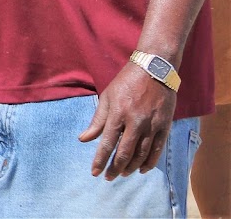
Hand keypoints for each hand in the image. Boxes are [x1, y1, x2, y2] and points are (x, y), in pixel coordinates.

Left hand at [78, 62, 176, 179]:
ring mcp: (151, 125)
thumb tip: (83, 139)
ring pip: (141, 154)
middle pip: (124, 152)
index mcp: (118, 113)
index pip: (107, 142)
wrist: (154, 70)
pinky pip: (157, 150)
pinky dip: (150, 162)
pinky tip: (142, 169)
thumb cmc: (126, 82)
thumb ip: (97, 120)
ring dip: (131, 167)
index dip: (100, 160)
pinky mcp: (164, 126)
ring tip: (123, 174)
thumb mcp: (107, 96)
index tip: (95, 172)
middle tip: (109, 177)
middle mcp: (135, 121)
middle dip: (115, 168)